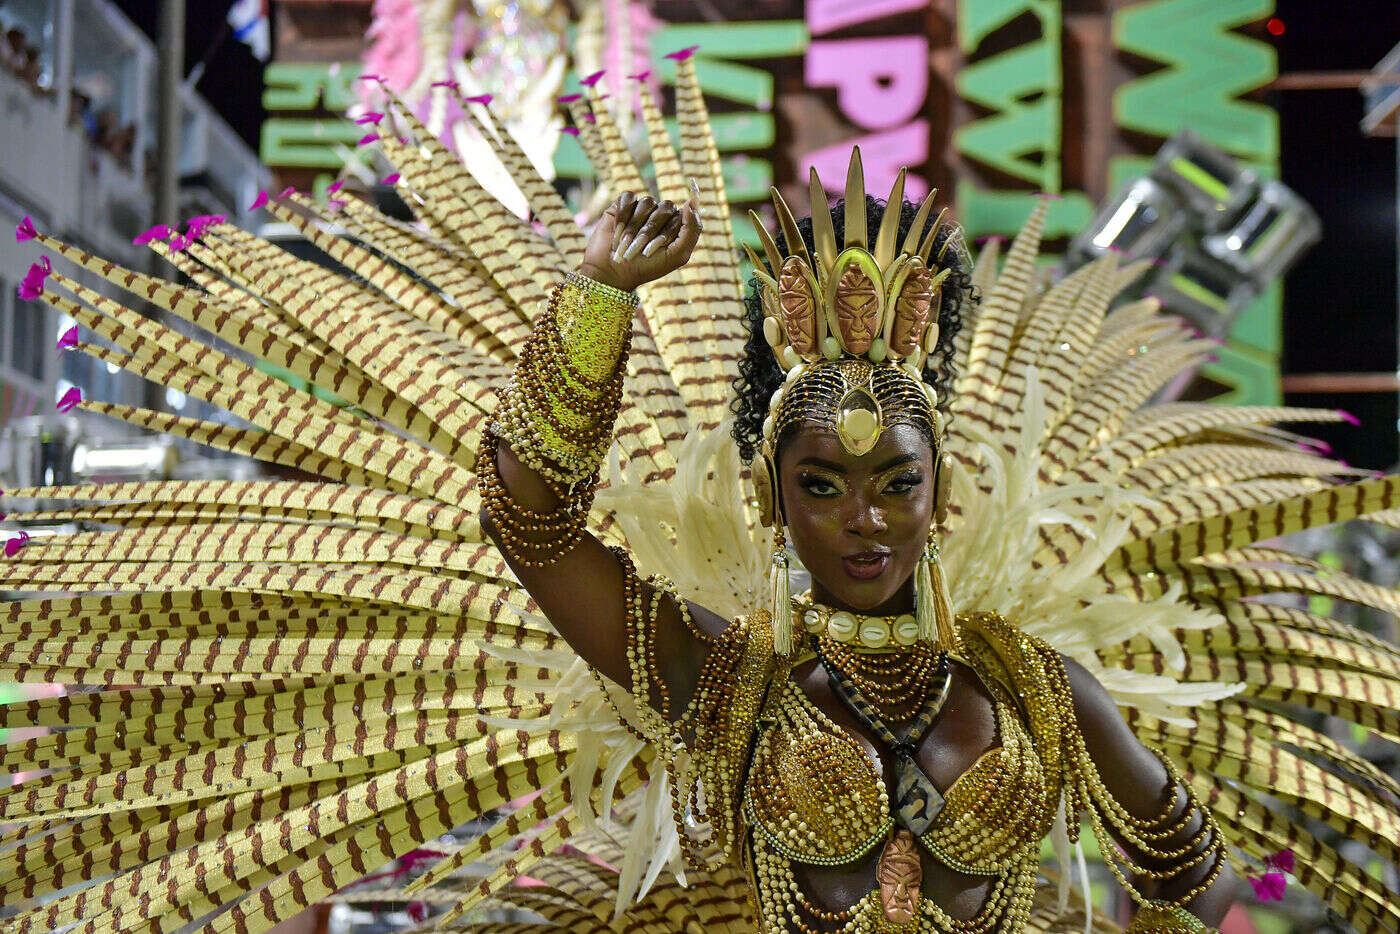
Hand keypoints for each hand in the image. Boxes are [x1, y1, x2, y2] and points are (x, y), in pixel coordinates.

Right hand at [578, 184, 703, 291]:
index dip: (668, 233)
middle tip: (641, 250)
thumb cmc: (647, 267)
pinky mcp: (623, 205)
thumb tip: (692, 201)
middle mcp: (661, 215)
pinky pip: (628, 197)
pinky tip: (617, 231)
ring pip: (647, 202)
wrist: (612, 273)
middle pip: (666, 207)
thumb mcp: (677, 255)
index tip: (657, 250)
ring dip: (635, 226)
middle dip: (652, 231)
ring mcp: (642, 209)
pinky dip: (623, 216)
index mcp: (676, 226)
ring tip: (626, 244)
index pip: (682, 216)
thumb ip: (693, 229)